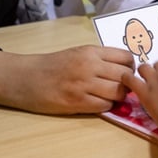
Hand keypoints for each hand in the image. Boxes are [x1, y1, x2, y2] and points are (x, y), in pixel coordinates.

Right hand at [0, 45, 134, 113]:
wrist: (27, 78)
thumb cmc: (53, 65)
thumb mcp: (78, 52)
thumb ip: (100, 58)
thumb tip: (124, 67)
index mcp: (91, 51)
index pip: (125, 57)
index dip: (131, 67)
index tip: (127, 72)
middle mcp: (90, 66)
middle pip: (125, 76)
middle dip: (128, 83)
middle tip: (122, 87)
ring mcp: (84, 85)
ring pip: (117, 92)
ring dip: (118, 96)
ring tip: (111, 96)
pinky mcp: (77, 103)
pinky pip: (104, 106)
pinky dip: (106, 106)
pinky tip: (99, 103)